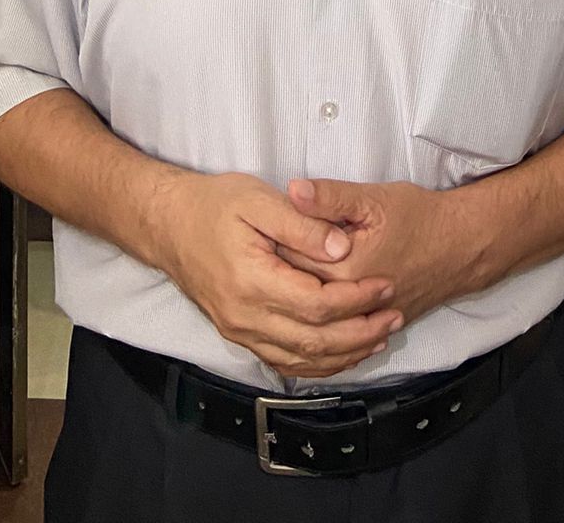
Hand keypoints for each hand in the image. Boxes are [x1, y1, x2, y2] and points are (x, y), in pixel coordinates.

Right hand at [154, 172, 403, 380]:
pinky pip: (283, 362)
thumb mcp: (259, 200)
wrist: (168, 225)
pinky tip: (342, 353)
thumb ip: (302, 224)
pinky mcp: (238, 334)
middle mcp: (244, 317)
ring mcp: (239, 331)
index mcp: (251, 282)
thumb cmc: (215, 205)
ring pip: (300, 359)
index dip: (356, 299)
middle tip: (394, 316)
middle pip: (313, 341)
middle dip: (360, 332)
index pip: (316, 305)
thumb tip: (343, 247)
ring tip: (379, 337)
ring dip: (344, 354)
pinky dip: (317, 363)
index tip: (386, 286)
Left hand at [280, 177, 480, 326]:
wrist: (461, 247)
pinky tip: (302, 311)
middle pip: (293, 294)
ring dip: (291, 302)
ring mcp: (360, 323)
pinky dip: (313, 329)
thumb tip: (292, 189)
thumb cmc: (419, 218)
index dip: (271, 244)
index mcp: (343, 271)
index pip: (286, 264)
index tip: (261, 229)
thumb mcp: (374, 200)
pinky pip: (331, 337)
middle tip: (265, 250)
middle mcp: (348, 306)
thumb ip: (330, 197)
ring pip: (310, 319)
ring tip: (280, 279)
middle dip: (276, 274)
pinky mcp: (370, 329)